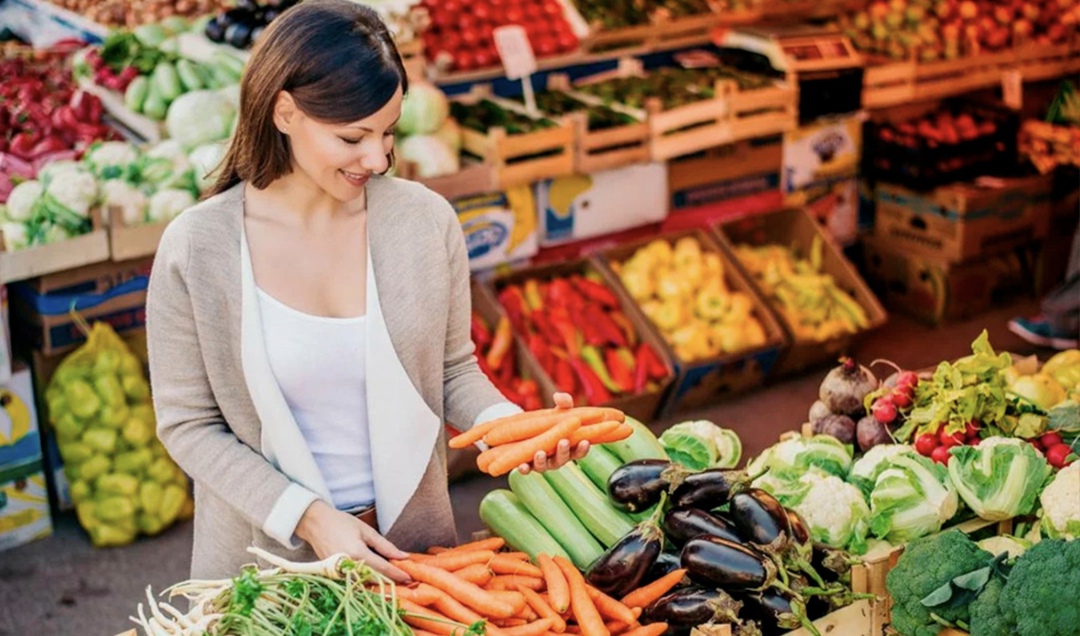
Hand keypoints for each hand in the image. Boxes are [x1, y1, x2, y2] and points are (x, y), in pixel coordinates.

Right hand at [296, 500, 410, 582]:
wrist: (316, 524)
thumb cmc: (341, 523)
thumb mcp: (366, 531)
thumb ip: (385, 546)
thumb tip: (403, 556)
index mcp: (357, 554)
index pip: (382, 568)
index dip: (397, 574)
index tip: (409, 577)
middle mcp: (347, 567)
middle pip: (374, 579)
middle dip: (390, 581)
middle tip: (405, 580)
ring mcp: (339, 573)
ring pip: (364, 583)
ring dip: (379, 583)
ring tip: (393, 579)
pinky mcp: (334, 576)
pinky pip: (354, 581)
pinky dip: (366, 581)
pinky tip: (376, 577)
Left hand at [517, 392, 588, 474]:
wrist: (529, 428)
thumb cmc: (551, 420)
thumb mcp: (559, 410)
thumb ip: (563, 404)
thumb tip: (559, 397)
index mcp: (568, 447)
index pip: (578, 451)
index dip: (582, 448)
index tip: (585, 441)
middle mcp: (556, 458)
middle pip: (562, 459)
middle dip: (563, 452)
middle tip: (563, 442)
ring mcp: (542, 463)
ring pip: (544, 466)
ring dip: (542, 461)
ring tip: (540, 453)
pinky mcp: (528, 465)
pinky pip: (527, 469)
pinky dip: (525, 469)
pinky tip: (521, 466)